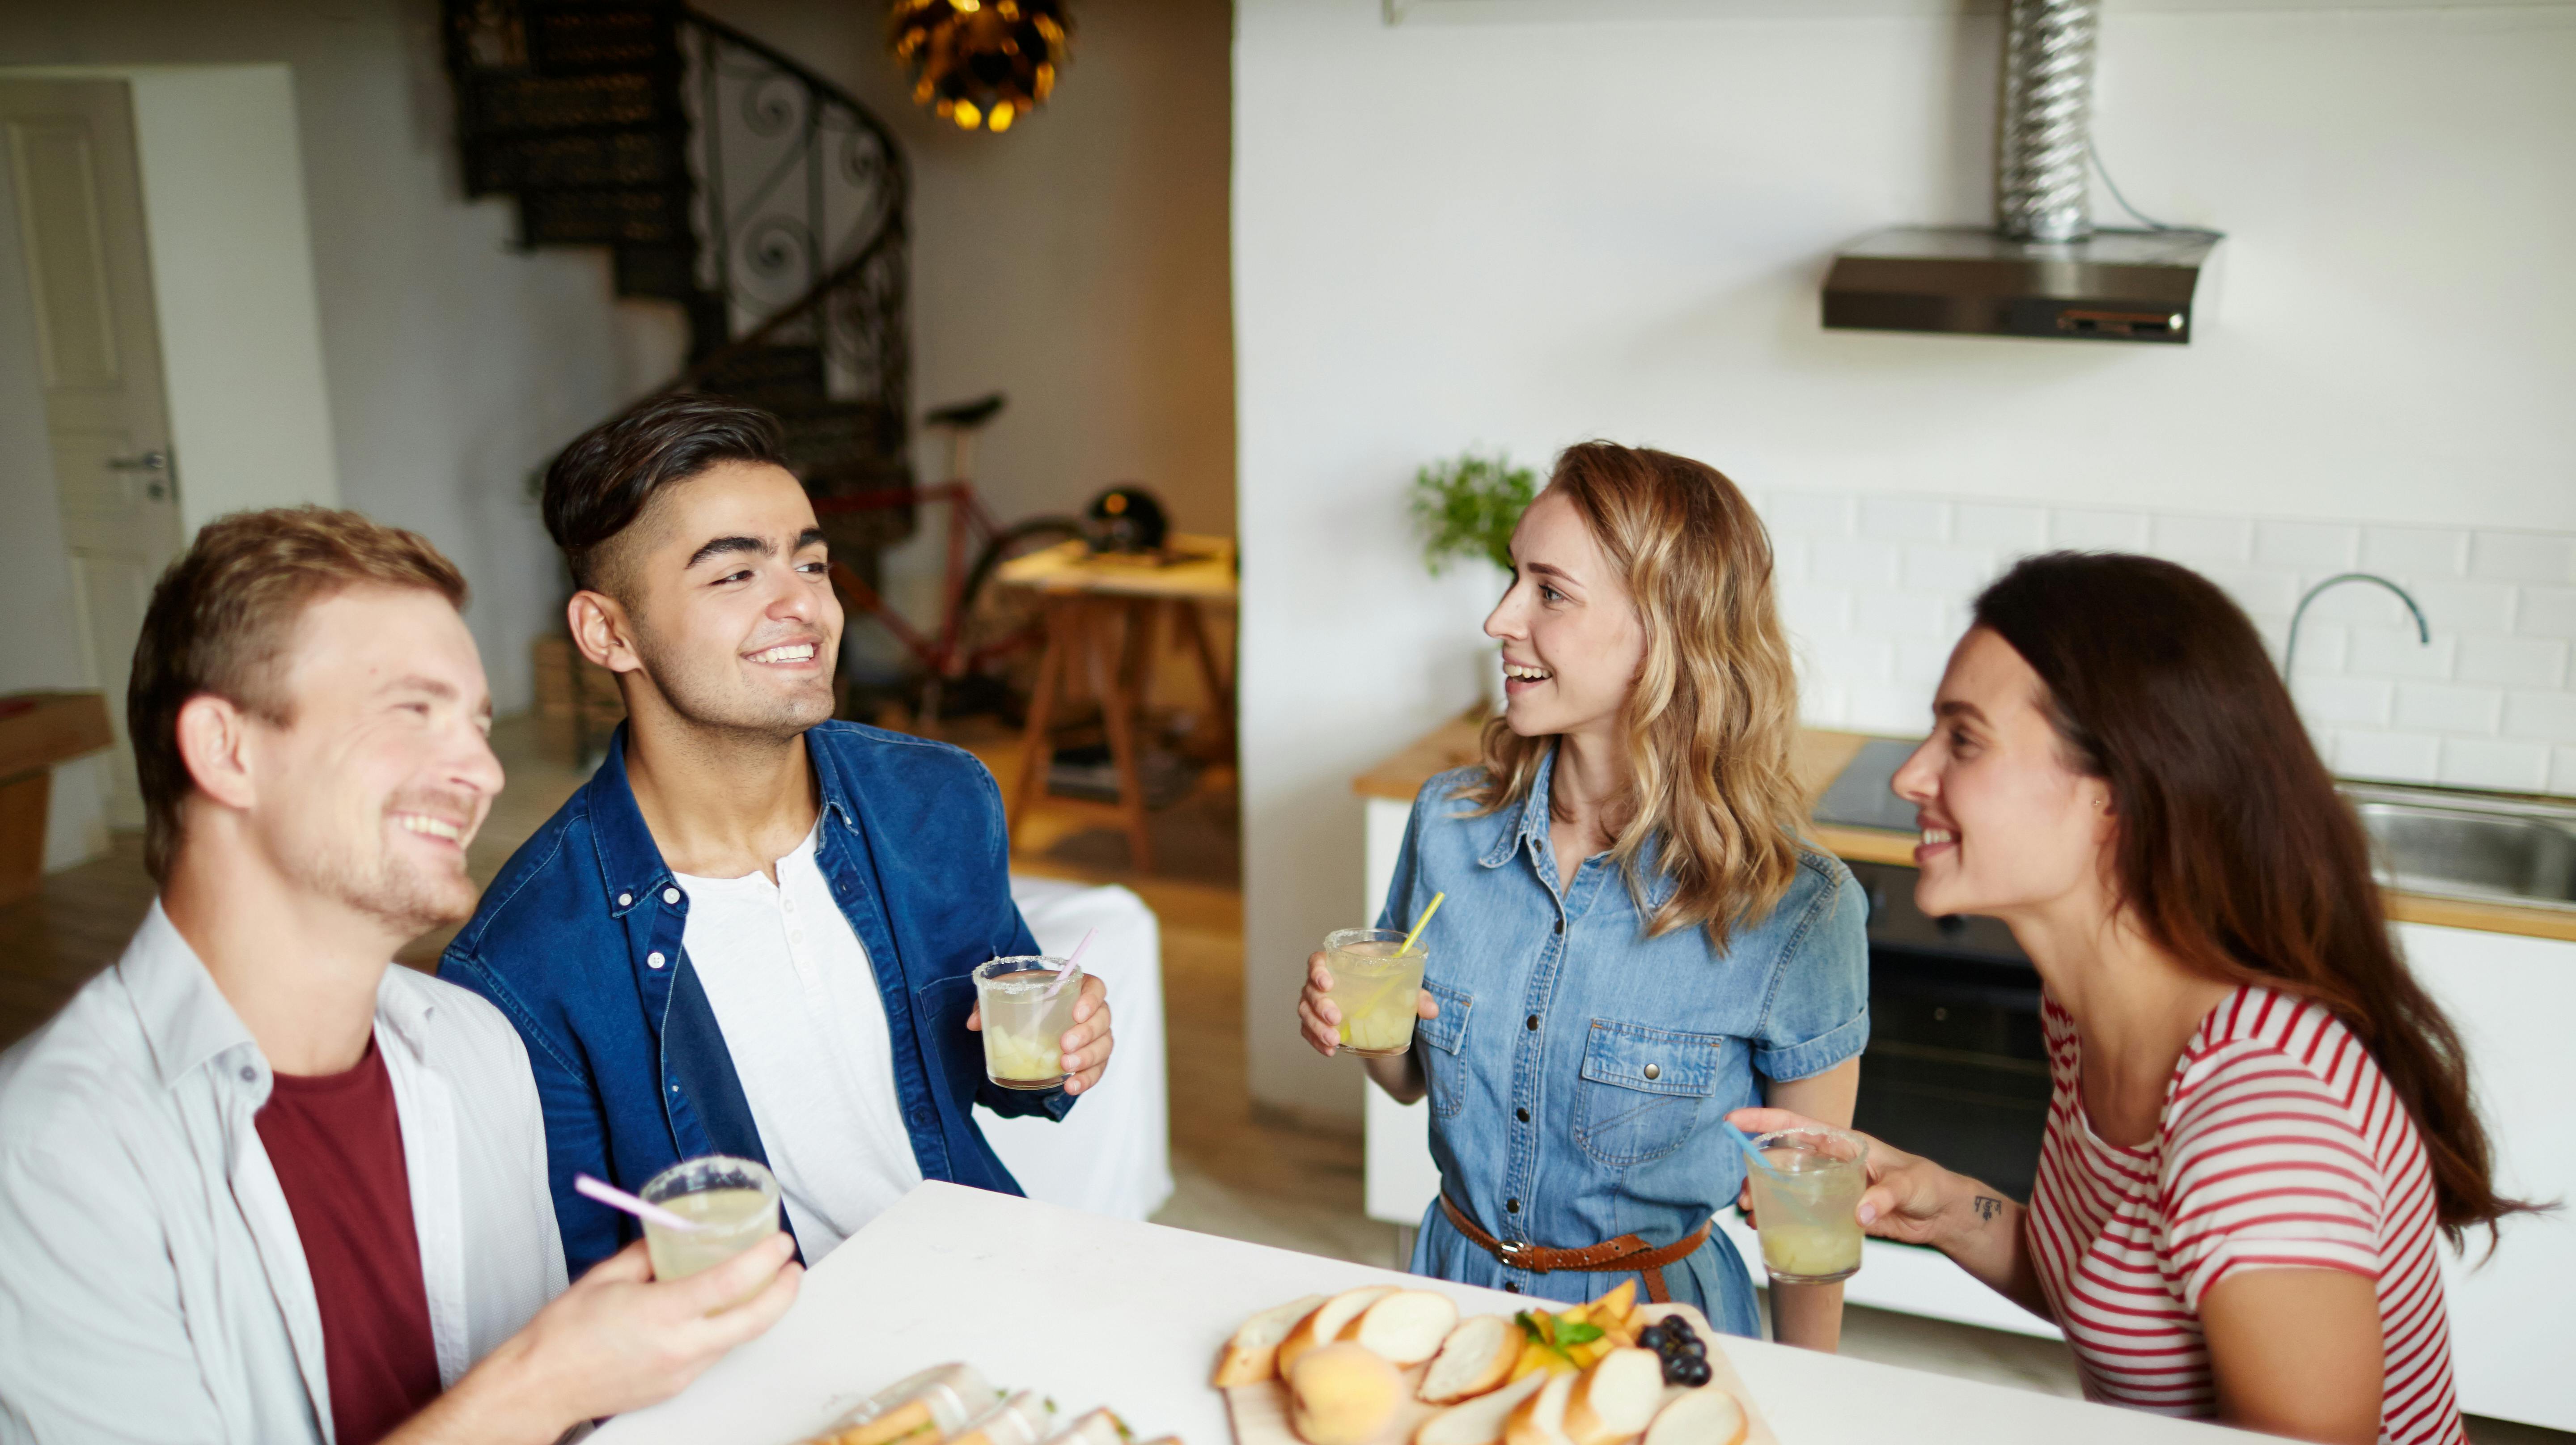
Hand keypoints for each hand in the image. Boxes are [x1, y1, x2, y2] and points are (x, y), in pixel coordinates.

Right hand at [417, 1235, 799, 1442]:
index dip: (764, 1261)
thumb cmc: (563, 1334)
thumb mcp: (605, 1277)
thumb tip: (674, 1234)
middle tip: (792, 1267)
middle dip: (784, 1293)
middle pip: (753, 1322)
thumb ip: (647, 1253)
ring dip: (756, 1311)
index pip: (730, 1285)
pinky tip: (719, 1312)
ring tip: (762, 1282)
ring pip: (735, 1339)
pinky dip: (725, 1330)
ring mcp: (680, 1372)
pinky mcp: (675, 1386)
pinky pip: (713, 1354)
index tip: (781, 1242)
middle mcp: (677, 1348)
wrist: (540, 1387)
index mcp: (660, 1314)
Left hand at [966, 973, 1113, 1094]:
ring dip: (1088, 1058)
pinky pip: (1097, 1070)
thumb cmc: (1025, 1003)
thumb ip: (988, 1004)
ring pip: (1104, 1046)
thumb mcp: (1005, 996)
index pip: (1096, 988)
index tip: (1076, 1013)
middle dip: (1086, 1034)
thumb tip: (973, 1023)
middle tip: (1064, 1045)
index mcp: (1076, 989)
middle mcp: (1092, 1012)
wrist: (1030, 1025)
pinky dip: (1087, 1079)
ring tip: (1066, 1067)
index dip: (1091, 999)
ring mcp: (1095, 1038)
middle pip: (1102, 1020)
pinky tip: (1072, 1086)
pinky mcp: (1091, 1060)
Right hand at [1297, 950, 1436, 1057]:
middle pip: (1310, 989)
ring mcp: (1319, 1003)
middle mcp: (1325, 982)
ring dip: (1316, 1026)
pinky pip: (1308, 1030)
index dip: (1318, 970)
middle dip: (1319, 1004)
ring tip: (1334, 1040)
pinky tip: (1329, 1051)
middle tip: (1336, 1017)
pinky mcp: (1320, 1023)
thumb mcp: (1407, 990)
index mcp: (1343, 963)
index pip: (1318, 960)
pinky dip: (1316, 1041)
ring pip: (1306, 1011)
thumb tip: (1431, 1010)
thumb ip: (1419, 997)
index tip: (1327, 983)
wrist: (1385, 1010)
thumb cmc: (1391, 988)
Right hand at [1725, 1106, 1960, 1247]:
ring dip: (1764, 1198)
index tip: (1734, 1120)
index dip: (1763, 1121)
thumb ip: (1884, 1196)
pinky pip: (1800, 1213)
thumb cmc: (1928, 1185)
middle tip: (1745, 1195)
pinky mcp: (1835, 1213)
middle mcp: (1830, 1163)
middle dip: (1756, 1171)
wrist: (1941, 1215)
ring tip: (1752, 1216)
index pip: (1796, 1125)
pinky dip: (1781, 1219)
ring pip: (1786, 1187)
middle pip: (1783, 1160)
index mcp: (1844, 1144)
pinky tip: (1767, 1229)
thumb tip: (1859, 1213)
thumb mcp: (1909, 1184)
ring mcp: (1829, 1189)